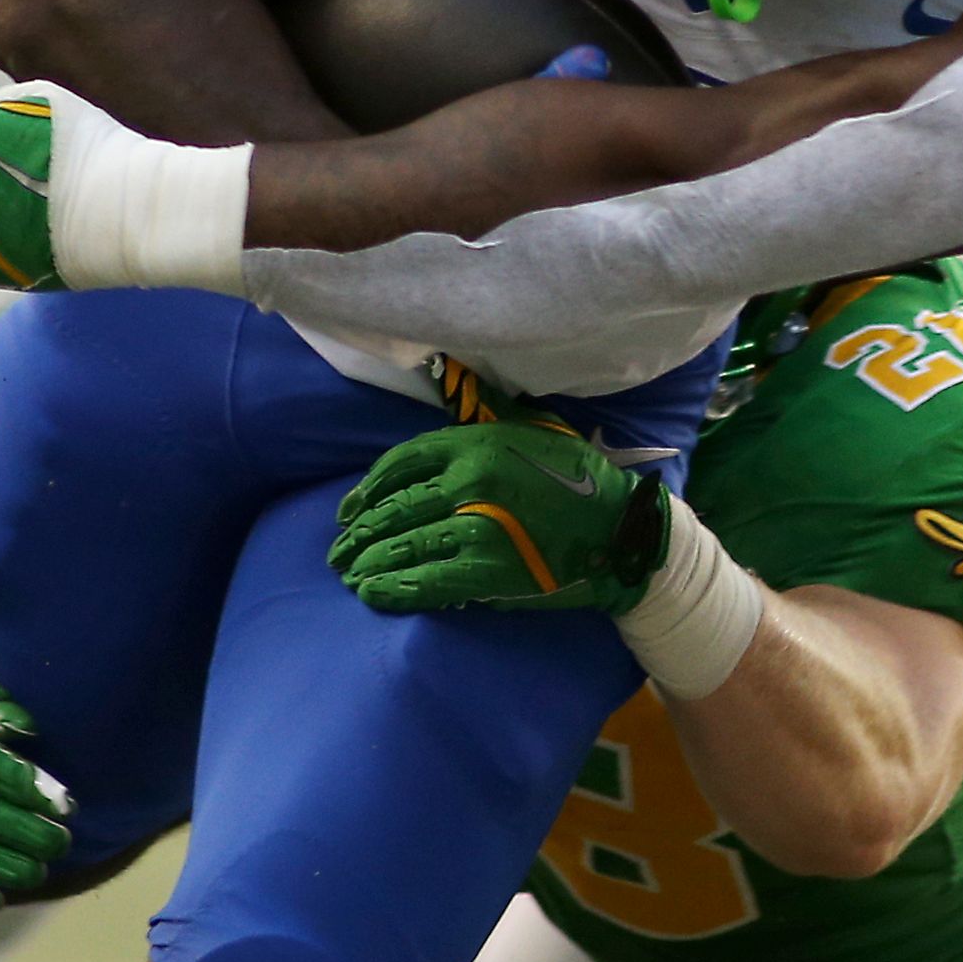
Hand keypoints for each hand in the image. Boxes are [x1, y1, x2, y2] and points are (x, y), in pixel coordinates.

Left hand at [330, 421, 672, 616]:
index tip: (349, 508)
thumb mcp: (537, 427)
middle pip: (395, 507)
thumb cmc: (582, 477)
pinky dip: (394, 589)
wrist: (623, 530)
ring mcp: (476, 526)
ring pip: (403, 544)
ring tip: (350, 573)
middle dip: (360, 531)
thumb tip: (448, 368)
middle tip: (338, 550)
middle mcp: (468, 481)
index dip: (368, 488)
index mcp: (475, 444)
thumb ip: (491, 408)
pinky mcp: (488, 569)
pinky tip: (372, 593)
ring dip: (368, 562)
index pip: (401, 462)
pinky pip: (426, 581)